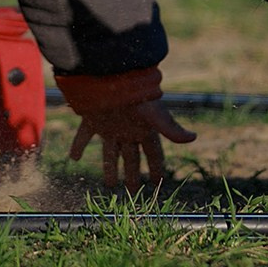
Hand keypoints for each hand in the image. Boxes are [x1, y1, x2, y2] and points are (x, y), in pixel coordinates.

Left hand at [66, 94, 195, 190]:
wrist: (112, 75)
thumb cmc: (137, 95)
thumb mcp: (156, 115)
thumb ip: (172, 129)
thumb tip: (194, 138)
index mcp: (145, 129)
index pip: (153, 154)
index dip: (155, 168)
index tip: (158, 183)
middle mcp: (128, 129)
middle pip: (131, 157)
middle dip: (132, 174)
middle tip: (132, 191)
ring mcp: (110, 125)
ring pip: (110, 152)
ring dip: (109, 168)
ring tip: (109, 185)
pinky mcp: (92, 119)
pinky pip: (83, 136)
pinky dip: (78, 146)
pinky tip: (73, 158)